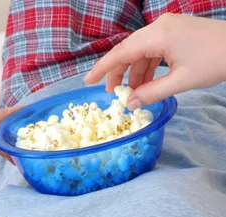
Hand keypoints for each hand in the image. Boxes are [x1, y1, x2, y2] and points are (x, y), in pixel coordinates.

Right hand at [84, 14, 225, 108]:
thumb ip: (152, 93)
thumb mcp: (181, 82)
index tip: (88, 80)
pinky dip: (148, 67)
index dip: (103, 68)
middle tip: (112, 94)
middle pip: (129, 50)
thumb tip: (130, 105)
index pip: (122, 52)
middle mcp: (160, 27)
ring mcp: (169, 28)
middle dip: (119, 73)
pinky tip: (148, 84)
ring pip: (141, 51)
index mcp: (159, 35)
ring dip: (135, 73)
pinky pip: (154, 50)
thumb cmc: (215, 61)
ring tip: (133, 94)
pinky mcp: (176, 33)